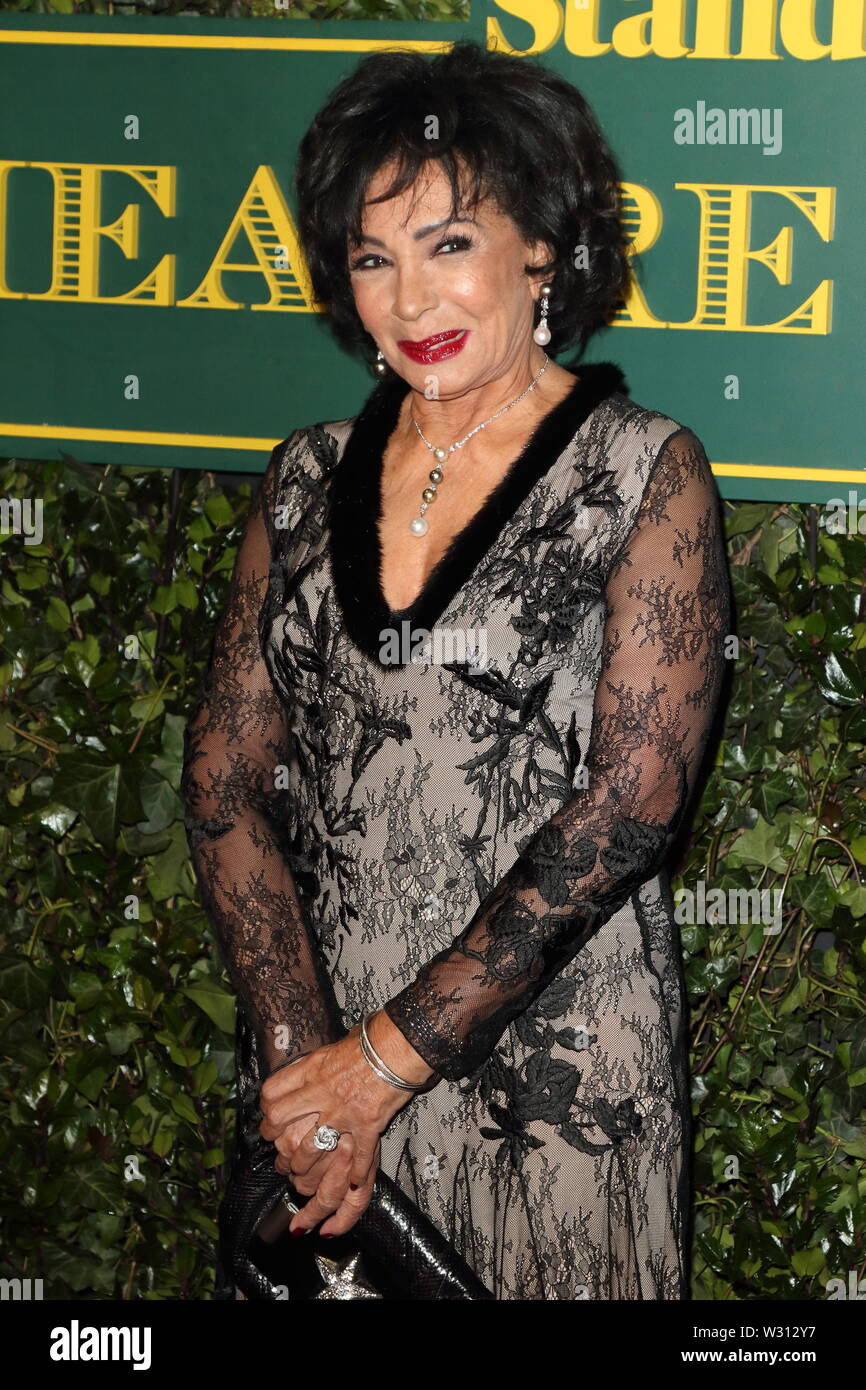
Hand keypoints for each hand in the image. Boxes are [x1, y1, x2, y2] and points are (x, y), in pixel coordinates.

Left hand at [259, 1021, 418, 1235]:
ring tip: (300, 1169)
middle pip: (279, 1121)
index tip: (268, 1113)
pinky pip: (356, 1158)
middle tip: (276, 1145)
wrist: (398, 1047)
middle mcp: (321, 1092)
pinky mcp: (366, 1126)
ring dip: (301, 1163)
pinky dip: (355, 1174)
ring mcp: (343, 1113)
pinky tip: (353, 1182)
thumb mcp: (333, 1047)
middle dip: (274, 1138)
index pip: (272, 1092)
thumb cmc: (370, 1041)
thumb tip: (306, 1069)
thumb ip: (316, 1064)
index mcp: (312, 1070)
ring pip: (308, 1148)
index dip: (265, 1107)